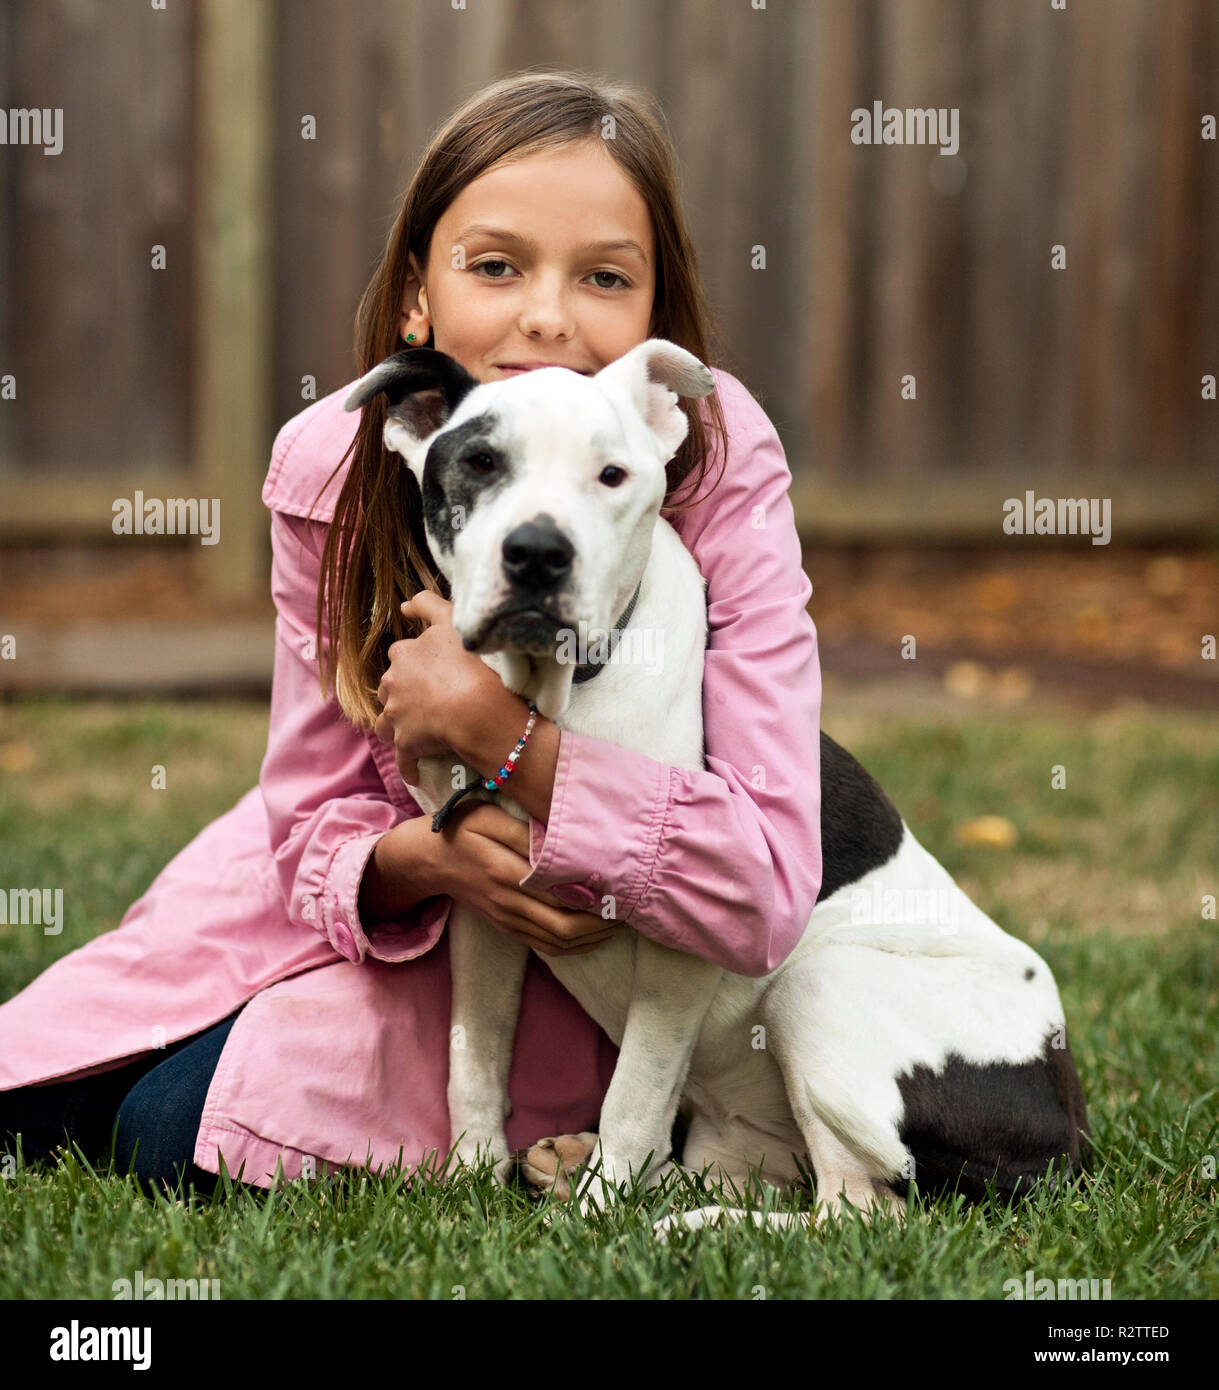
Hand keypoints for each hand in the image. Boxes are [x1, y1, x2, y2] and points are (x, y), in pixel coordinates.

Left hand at [373, 590, 507, 783]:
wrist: (475, 707)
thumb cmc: (469, 661)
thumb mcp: (451, 619)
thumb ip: (428, 604)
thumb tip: (405, 605)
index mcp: (404, 654)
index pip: (401, 655)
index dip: (416, 662)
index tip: (432, 669)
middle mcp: (393, 683)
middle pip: (391, 688)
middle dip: (403, 693)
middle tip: (429, 700)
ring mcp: (397, 715)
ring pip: (388, 722)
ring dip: (398, 726)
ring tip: (416, 731)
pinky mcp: (406, 743)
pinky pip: (404, 760)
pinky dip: (409, 767)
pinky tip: (416, 774)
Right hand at [431, 802, 618, 955]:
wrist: (427, 860)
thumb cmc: (461, 830)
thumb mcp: (489, 818)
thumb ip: (526, 834)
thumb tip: (566, 847)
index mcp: (506, 873)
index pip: (560, 896)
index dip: (595, 898)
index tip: (620, 886)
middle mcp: (509, 903)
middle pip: (565, 929)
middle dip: (602, 924)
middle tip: (627, 906)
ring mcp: (507, 920)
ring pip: (558, 943)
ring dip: (592, 937)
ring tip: (616, 920)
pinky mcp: (507, 927)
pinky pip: (546, 946)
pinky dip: (574, 945)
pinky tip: (593, 932)